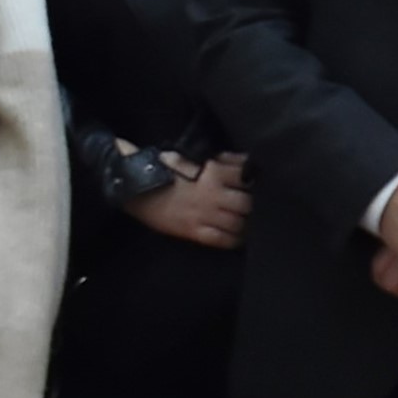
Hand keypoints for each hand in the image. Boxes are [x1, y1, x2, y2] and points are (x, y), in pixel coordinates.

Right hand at [124, 153, 251, 249]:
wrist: (137, 190)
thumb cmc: (165, 171)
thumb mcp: (193, 157)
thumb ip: (221, 160)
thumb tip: (245, 161)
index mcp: (213, 172)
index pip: (245, 176)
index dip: (255, 181)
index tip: (260, 184)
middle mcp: (212, 194)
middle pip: (247, 203)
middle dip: (255, 204)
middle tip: (259, 206)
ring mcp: (204, 215)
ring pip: (239, 224)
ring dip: (248, 224)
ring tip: (252, 222)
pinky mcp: (194, 232)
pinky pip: (223, 239)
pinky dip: (235, 240)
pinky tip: (240, 237)